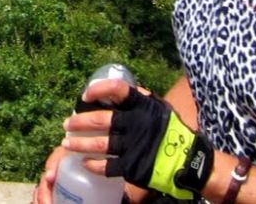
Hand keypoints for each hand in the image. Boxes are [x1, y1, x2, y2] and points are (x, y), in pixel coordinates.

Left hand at [61, 81, 211, 200]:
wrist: (188, 160)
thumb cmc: (170, 131)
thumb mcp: (160, 108)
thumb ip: (140, 98)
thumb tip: (114, 89)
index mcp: (142, 106)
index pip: (117, 90)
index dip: (98, 90)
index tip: (85, 95)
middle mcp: (136, 124)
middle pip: (100, 120)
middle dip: (78, 122)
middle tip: (67, 124)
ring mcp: (133, 146)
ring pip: (99, 144)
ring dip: (79, 143)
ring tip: (66, 143)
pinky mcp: (133, 166)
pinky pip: (107, 166)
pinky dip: (93, 164)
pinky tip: (85, 162)